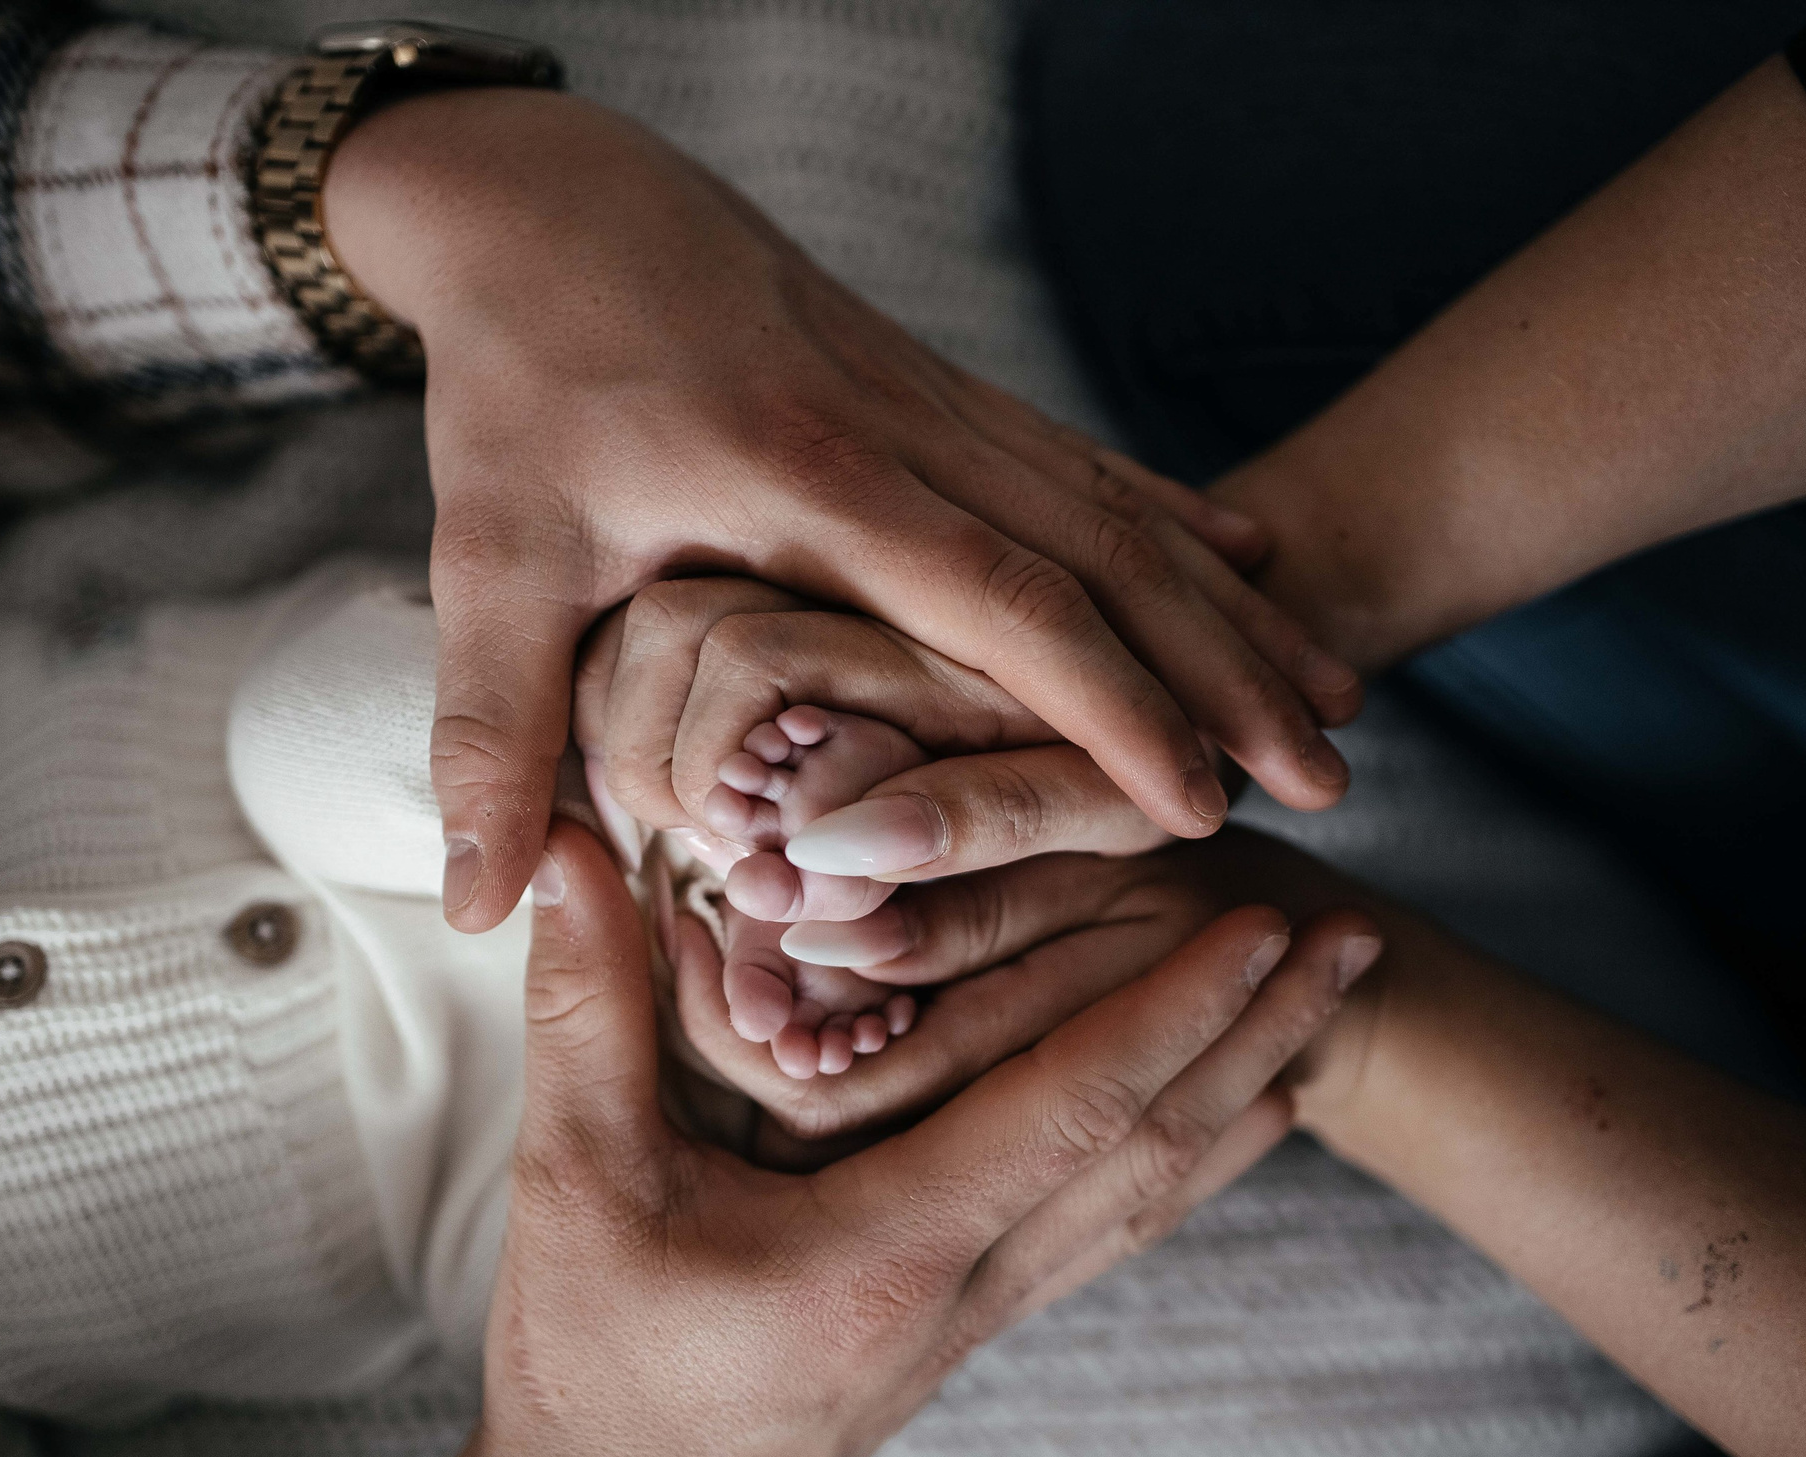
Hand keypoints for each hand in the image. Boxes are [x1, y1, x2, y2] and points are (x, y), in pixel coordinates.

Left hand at [320, 89, 1359, 932]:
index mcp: (811, 482)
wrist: (551, 197)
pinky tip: (1246, 560)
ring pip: (1115, 503)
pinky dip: (1170, 516)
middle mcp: (903, 432)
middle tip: (1326, 775)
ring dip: (1226, 602)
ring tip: (1331, 694)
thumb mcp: (490, 557)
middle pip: (1104, 552)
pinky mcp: (931, 381)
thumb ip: (494, 733)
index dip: (1107, 705)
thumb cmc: (520, 386)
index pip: (999, 601)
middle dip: (1223, 668)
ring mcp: (931, 397)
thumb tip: (473, 910)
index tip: (1198, 800)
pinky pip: (1075, 455)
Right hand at [393, 822, 1375, 1456]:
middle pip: (1150, 1158)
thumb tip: (565, 847)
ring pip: (1141, 1205)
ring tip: (1316, 1021)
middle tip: (1356, 945)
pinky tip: (1205, 1131)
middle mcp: (960, 1292)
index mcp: (883, 1253)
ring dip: (1236, 1103)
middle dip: (1258, 1041)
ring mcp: (970, 1321)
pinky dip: (1173, 1169)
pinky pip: (1097, 1238)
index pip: (1068, 1114)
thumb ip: (585, 1012)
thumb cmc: (589, 1373)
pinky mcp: (955, 1331)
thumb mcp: (573, 1184)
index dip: (1174, 1013)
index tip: (1261, 924)